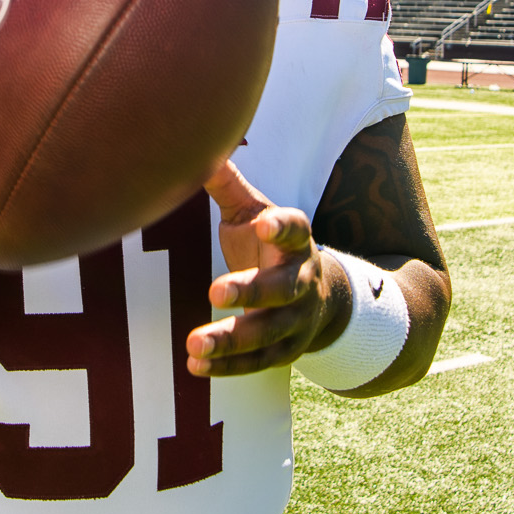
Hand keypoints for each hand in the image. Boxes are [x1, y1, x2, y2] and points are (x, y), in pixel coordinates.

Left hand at [185, 160, 337, 376]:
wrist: (318, 295)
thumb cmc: (269, 245)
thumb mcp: (255, 211)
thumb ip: (228, 186)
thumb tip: (198, 146)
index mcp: (296, 239)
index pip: (294, 229)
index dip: (280, 226)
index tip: (262, 222)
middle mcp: (301, 279)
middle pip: (282, 288)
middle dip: (252, 291)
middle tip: (215, 291)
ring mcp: (296, 319)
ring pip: (268, 332)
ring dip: (231, 339)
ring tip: (194, 343)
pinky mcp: (285, 351)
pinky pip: (257, 362)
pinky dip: (228, 366)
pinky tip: (196, 366)